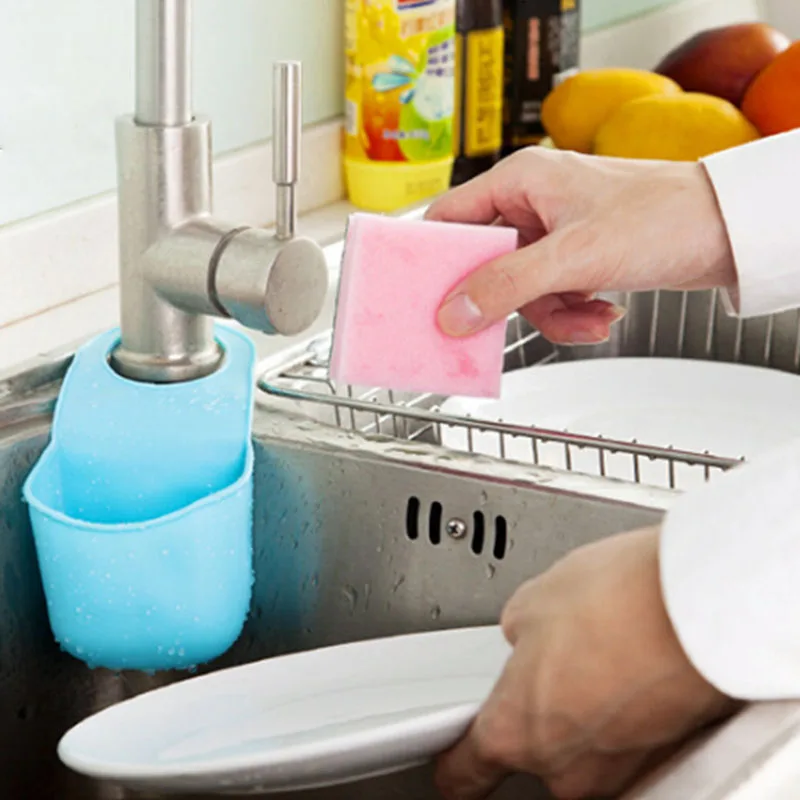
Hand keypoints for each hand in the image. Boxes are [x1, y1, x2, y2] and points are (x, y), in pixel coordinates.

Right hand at [426, 148, 736, 344]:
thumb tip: (454, 313)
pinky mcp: (577, 258)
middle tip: (505, 325)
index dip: (434, 259)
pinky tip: (601, 314)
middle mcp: (532, 204)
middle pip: (485, 264)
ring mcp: (555, 233)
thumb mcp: (572, 257)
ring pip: (521, 289)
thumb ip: (506, 285)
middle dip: (506, 301)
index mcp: (520, 181)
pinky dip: (572, 314)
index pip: (451, 218)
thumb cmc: (662, 217)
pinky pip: (551, 297)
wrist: (727, 231)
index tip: (425, 298)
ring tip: (586, 316)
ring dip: (551, 314)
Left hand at [435, 528, 738, 799]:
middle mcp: (568, 765)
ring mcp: (623, 765)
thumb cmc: (617, 602)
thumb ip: (517, 631)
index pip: (466, 772)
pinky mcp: (669, 751)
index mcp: (516, 728)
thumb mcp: (534, 600)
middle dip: (539, 715)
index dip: (454, 766)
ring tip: (600, 650)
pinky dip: (627, 703)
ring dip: (588, 707)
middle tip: (550, 665)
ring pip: (587, 745)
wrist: (702, 607)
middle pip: (535, 756)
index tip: (452, 766)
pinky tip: (633, 658)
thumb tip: (526, 633)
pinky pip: (631, 733)